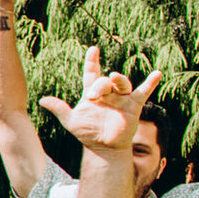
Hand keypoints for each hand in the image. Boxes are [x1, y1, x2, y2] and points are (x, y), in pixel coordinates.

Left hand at [39, 46, 160, 154]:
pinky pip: (143, 91)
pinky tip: (157, 74)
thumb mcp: (71, 121)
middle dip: (99, 85)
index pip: (92, 73)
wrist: (103, 147)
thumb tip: (41, 100)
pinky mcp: (133, 105)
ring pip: (122, 82)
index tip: (93, 50)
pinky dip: (150, 83)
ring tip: (115, 78)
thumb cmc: (87, 133)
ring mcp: (121, 98)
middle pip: (105, 80)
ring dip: (119, 79)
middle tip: (92, 95)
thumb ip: (59, 109)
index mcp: (92, 92)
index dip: (92, 61)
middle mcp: (107, 92)